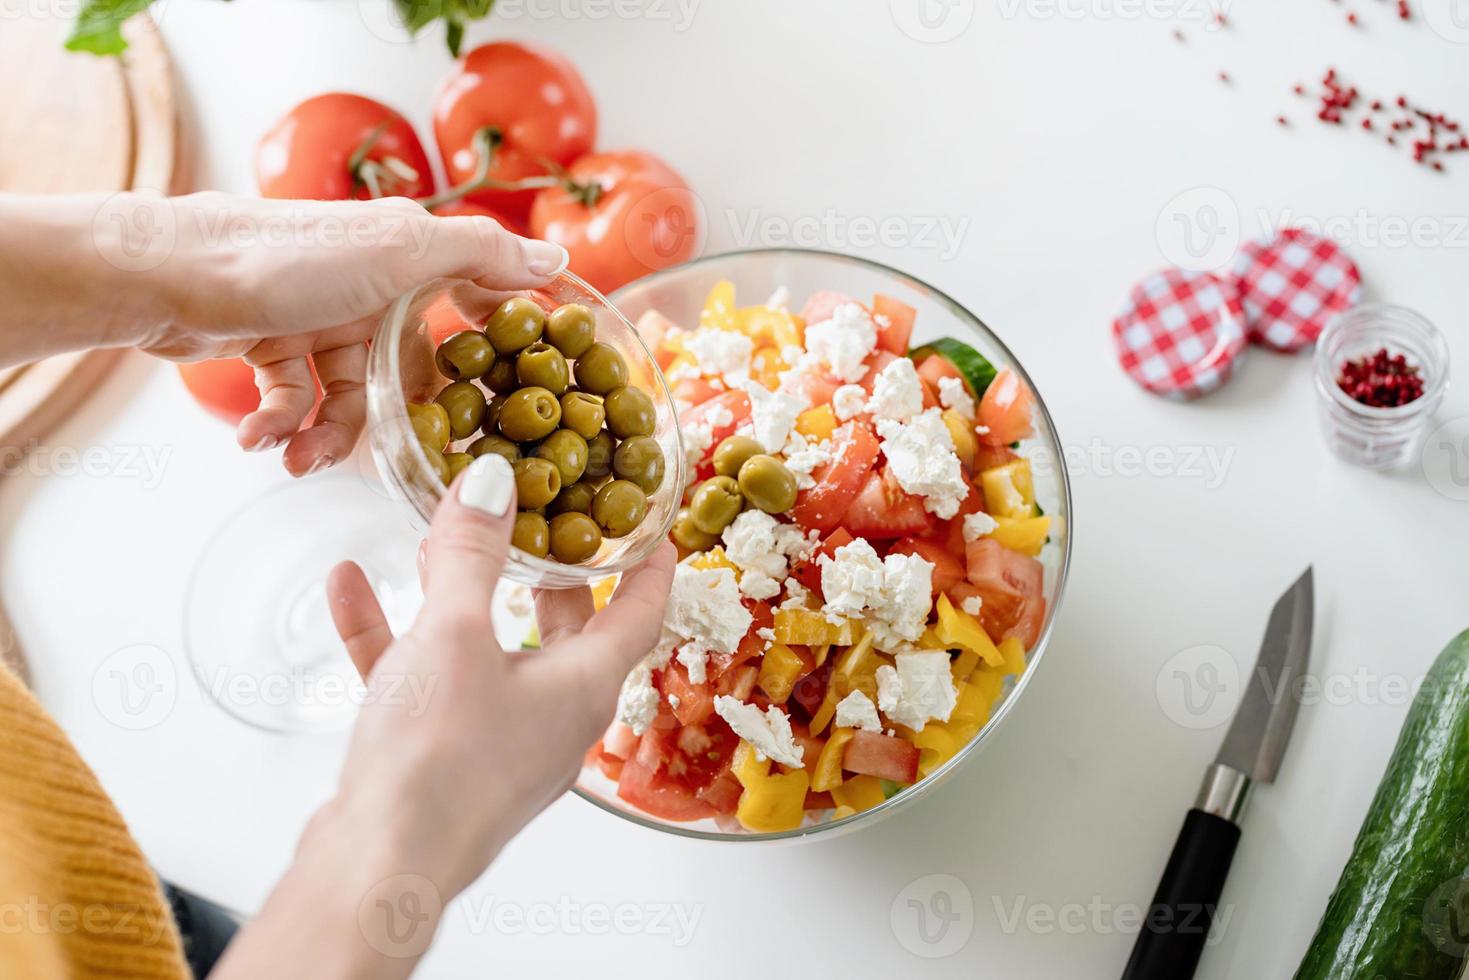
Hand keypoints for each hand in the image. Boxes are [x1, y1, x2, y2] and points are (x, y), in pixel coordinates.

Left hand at [129, 192, 567, 474]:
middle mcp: (368, 284)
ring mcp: (317, 316)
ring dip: (323, 437)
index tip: (507, 401)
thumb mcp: (399, 251)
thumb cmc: (284, 257)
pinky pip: (293, 401)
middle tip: (397, 460)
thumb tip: (556, 262)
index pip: (471, 303)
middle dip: (394, 421)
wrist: (165, 272)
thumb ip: (480, 256)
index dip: (491, 351)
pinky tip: (259, 440)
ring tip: (298, 462)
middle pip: (406, 370)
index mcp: (407, 256)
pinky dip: (279, 425)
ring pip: (345, 398)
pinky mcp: (271, 342)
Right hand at [322, 453, 674, 895]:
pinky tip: (350, 588)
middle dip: (544, 571)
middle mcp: (552, 716)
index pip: (641, 610)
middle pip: (565, 628)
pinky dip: (395, 636)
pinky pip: (425, 682)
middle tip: (534, 518)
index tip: (651, 522)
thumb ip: (471, 554)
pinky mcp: (440, 760)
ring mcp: (496, 742)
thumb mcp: (455, 634)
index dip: (649, 561)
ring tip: (430, 540)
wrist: (376, 869)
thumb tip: (491, 483)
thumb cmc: (438, 761)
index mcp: (584, 685)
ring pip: (487, 651)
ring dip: (458, 594)